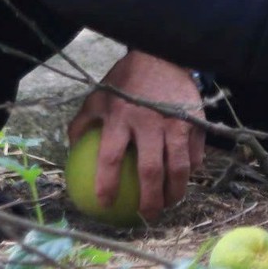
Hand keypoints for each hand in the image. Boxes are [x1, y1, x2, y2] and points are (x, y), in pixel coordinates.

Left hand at [66, 50, 204, 218]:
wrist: (163, 53)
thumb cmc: (127, 79)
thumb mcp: (100, 95)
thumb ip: (84, 121)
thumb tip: (70, 148)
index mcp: (121, 117)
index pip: (110, 158)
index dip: (106, 185)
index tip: (104, 204)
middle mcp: (149, 122)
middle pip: (150, 172)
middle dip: (149, 200)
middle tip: (146, 215)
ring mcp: (176, 122)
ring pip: (178, 168)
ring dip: (174, 192)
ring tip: (169, 203)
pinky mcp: (196, 121)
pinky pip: (195, 154)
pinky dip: (190, 170)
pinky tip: (184, 179)